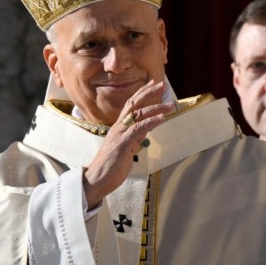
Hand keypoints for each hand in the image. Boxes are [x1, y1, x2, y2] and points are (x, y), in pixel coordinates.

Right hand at [82, 80, 173, 208]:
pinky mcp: (122, 145)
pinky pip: (138, 130)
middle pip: (134, 104)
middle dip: (149, 93)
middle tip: (162, 84)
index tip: (154, 84)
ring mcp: (120, 135)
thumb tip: (146, 130)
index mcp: (119, 127)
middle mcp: (118, 127)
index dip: (143, 93)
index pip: (131, 105)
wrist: (96, 180)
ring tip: (170, 105)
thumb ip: (135, 137)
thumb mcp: (126, 148)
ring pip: (138, 115)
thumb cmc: (110, 166)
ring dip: (156, 108)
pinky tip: (162, 118)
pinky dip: (150, 122)